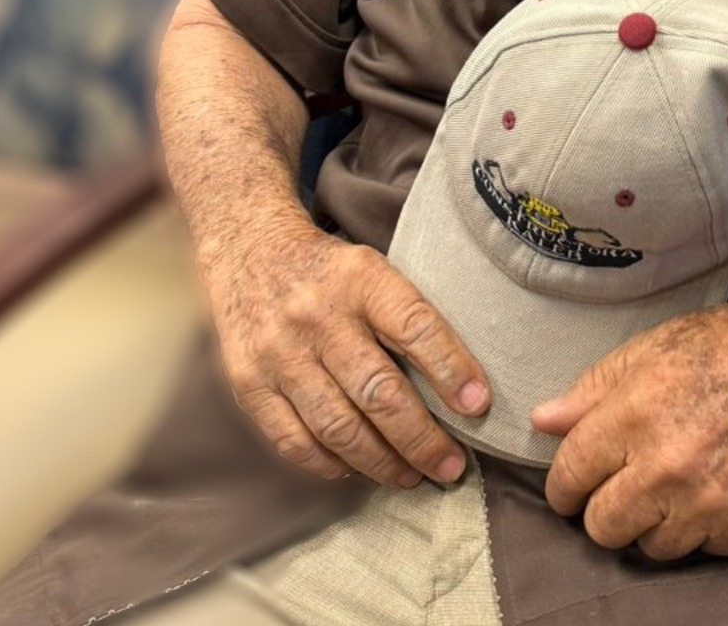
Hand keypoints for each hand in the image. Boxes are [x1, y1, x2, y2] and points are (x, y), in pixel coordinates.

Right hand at [200, 214, 489, 487]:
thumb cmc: (331, 270)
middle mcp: (318, 316)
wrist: (250, 251)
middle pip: (377, 391)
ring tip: (412, 476)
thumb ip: (406, 316)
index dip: (450, 368)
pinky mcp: (249, 384)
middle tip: (450, 466)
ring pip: (338, 426)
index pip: (414, 326)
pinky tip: (358, 469)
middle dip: (421, 438)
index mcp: (360, 278)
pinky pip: (294, 441)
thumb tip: (459, 385)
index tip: (478, 404)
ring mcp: (279, 353)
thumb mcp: (373, 268)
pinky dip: (331, 465)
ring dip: (381, 462)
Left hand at [530, 278, 727, 560]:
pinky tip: (716, 489)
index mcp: (634, 415)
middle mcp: (666, 466)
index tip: (572, 486)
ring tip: (675, 487)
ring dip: (656, 523)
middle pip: (603, 528)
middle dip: (606, 510)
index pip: (569, 477)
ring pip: (653, 548)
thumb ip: (593, 389)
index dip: (563, 486)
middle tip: (625, 488)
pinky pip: (706, 549)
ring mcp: (709, 501)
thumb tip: (545, 422)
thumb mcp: (653, 347)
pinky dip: (706, 527)